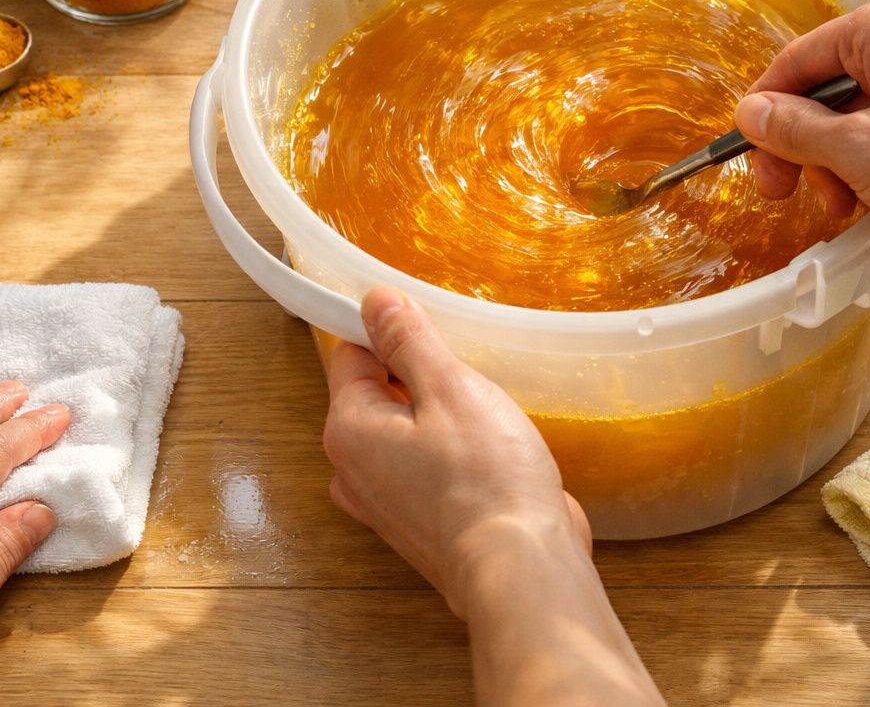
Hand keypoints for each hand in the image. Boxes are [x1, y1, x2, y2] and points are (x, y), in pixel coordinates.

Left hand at [322, 288, 591, 618]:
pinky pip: (428, 465)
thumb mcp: (449, 387)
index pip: (352, 353)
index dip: (392, 333)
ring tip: (485, 419)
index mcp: (348, 429)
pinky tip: (491, 453)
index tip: (434, 330)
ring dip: (444, 416)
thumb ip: (408, 340)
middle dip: (423, 378)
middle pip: (380, 392)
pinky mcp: (420, 521)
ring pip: (408, 429)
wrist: (521, 568)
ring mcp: (385, 502)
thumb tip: (374, 301)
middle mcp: (354, 469)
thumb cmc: (485, 479)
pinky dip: (454, 452)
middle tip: (469, 381)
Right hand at [734, 0, 869, 276]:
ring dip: (836, 167)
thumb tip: (750, 113)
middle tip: (784, 193)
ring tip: (842, 207)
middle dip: (803, 147)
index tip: (749, 156)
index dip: (766, 111)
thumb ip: (795, 130)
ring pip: (857, 122)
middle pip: (826, 92)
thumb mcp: (855, 150)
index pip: (798, 60)